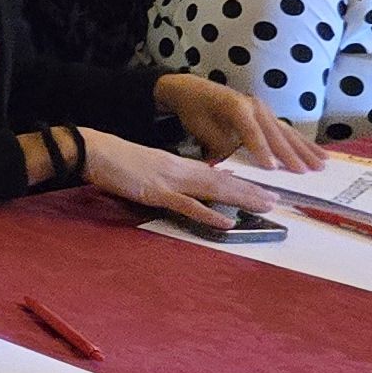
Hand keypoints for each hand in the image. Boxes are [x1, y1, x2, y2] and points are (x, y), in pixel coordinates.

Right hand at [81, 131, 280, 233]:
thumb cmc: (119, 160)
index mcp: (179, 165)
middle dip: (251, 191)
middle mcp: (180, 170)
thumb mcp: (153, 164)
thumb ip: (178, 173)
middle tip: (277, 200)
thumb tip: (201, 179)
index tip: (265, 189)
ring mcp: (169, 181)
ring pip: (213, 191)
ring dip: (241, 199)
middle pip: (223, 182)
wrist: (94, 150)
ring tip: (265, 206)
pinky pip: (187, 205)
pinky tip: (226, 221)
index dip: (243, 183)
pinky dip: (208, 214)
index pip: (218, 174)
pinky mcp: (156, 193)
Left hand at [159, 73, 326, 172]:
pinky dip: (303, 143)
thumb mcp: (201, 129)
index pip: (251, 133)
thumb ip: (220, 145)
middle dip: (291, 154)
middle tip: (306, 172)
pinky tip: (318, 153)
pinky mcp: (268, 114)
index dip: (262, 151)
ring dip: (305, 150)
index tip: (272, 169)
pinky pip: (288, 130)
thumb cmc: (195, 110)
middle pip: (275, 133)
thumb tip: (236, 164)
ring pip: (287, 132)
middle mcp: (255, 105)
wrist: (192, 90)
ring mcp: (264, 109)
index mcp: (236, 107)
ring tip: (321, 164)